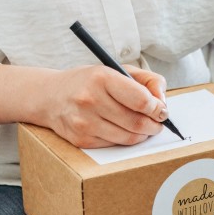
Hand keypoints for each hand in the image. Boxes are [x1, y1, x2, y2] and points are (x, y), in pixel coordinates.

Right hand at [43, 64, 168, 148]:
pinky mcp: (81, 140)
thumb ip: (147, 81)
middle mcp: (90, 100)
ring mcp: (84, 122)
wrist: (51, 96)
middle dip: (154, 125)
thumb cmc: (89, 82)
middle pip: (137, 122)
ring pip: (128, 137)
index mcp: (102, 78)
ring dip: (142, 135)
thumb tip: (162, 102)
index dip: (157, 108)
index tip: (162, 111)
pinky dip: (125, 140)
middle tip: (158, 123)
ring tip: (144, 128)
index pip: (141, 100)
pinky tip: (123, 130)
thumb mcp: (117, 70)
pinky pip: (114, 145)